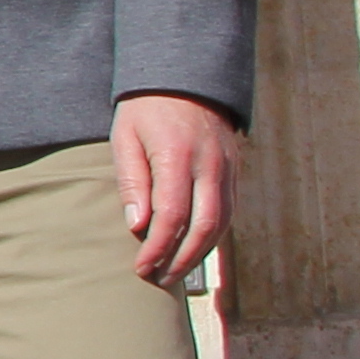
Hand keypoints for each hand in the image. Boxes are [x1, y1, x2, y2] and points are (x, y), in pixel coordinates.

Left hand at [115, 91, 243, 283]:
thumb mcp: (125, 138)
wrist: (185, 79)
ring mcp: (227, 168)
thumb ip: (132, 182)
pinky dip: (213, 235)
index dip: (157, 248)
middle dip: (181, 260)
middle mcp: (209, 165)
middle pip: (203, 227)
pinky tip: (194, 249)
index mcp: (177, 156)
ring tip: (175, 272)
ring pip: (222, 223)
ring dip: (200, 254)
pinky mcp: (234, 170)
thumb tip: (138, 226)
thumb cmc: (144, 110)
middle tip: (159, 279)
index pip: (171, 216)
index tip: (141, 268)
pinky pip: (228, 210)